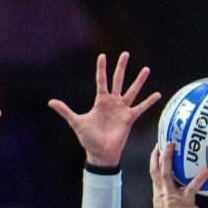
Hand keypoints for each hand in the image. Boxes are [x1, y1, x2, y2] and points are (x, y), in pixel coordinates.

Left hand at [48, 52, 160, 166]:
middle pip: (118, 80)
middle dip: (121, 67)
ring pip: (132, 91)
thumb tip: (50, 102)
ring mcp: (122, 110)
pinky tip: (157, 94)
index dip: (101, 68)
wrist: (100, 153)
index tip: (103, 55)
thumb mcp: (76, 122)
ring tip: (146, 69)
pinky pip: (141, 108)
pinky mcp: (129, 119)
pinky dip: (149, 102)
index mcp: (100, 101)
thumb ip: (65, 111)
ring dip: (139, 81)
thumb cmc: (88, 139)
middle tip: (125, 53)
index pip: (101, 80)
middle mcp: (112, 102)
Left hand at [148, 143, 207, 207]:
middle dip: (168, 157)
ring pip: (155, 172)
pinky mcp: (156, 195)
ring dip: (156, 157)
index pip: (192, 188)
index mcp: (183, 201)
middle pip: (166, 173)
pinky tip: (157, 157)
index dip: (200, 178)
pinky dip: (155, 165)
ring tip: (158, 144)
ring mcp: (161, 194)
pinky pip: (154, 177)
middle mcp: (170, 195)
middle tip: (171, 143)